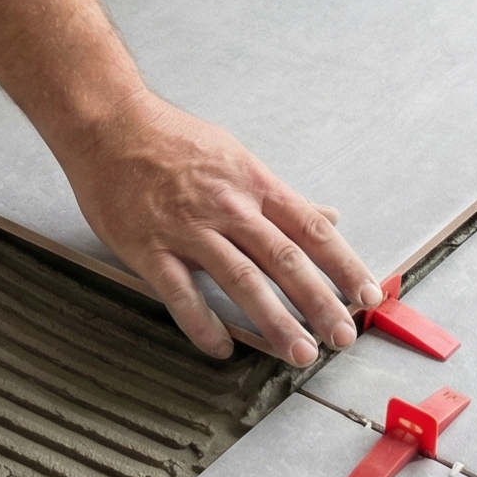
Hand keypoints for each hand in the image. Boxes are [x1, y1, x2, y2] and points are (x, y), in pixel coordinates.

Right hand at [48, 89, 380, 364]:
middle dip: (320, 302)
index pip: (312, 228)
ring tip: (299, 352)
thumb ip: (280, 196)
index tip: (369, 295)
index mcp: (253, 184)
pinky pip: (181, 293)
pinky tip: (221, 348)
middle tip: (342, 337)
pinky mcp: (148, 246)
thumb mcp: (235, 157)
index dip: (344, 264)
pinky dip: (203, 325)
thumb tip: (329, 214)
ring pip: (241, 280)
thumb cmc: (170, 140)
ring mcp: (187, 227)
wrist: (107, 123)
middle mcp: (228, 206)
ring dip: (275, 321)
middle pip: (285, 259)